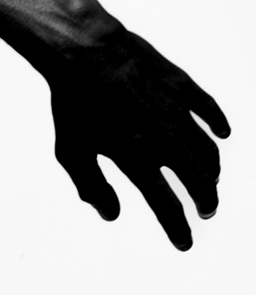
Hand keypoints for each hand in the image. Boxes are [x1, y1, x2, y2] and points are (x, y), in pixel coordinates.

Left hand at [0, 0, 228, 250]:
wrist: (85, 50)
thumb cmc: (73, 105)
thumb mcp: (70, 152)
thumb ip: (92, 187)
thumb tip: (113, 216)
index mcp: (136, 158)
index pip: (165, 205)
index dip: (177, 228)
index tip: (184, 244)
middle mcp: (163, 137)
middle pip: (197, 180)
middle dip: (205, 201)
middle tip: (206, 212)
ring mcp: (177, 110)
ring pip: (207, 149)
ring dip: (211, 170)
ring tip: (208, 181)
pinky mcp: (183, 84)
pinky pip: (209, 108)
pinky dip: (218, 124)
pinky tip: (223, 135)